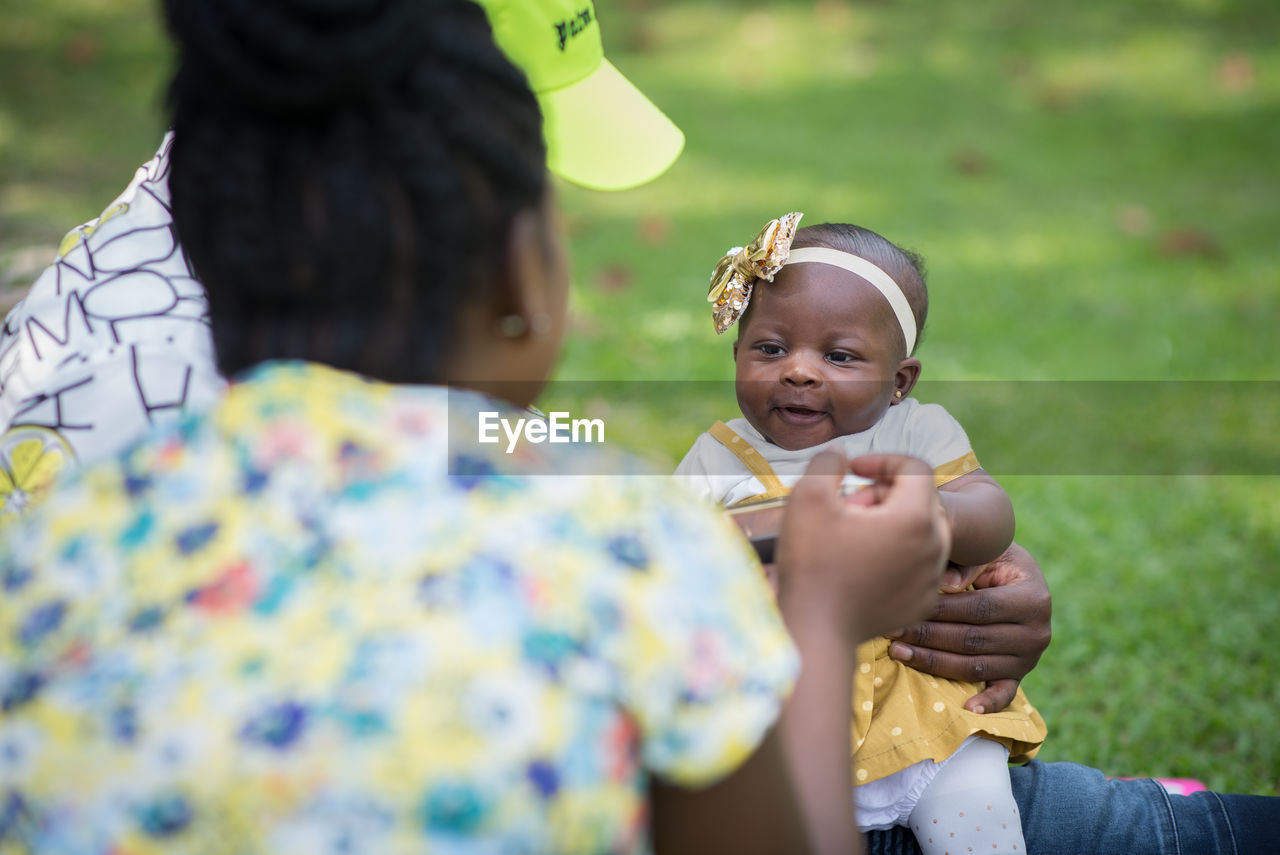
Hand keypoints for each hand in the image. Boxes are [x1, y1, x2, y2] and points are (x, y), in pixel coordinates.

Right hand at [778, 452, 949, 644]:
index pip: (915, 467)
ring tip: (855, 538)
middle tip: (849, 509)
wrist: (816, 630)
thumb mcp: (809, 497)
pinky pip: (918, 564)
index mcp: (915, 517)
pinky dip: (896, 556)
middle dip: (885, 495)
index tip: (853, 472)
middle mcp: (936, 546)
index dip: (882, 460)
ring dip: (891, 524)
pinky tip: (862, 566)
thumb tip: (842, 454)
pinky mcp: (924, 602)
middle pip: (921, 499)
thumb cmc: (811, 563)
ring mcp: (932, 578)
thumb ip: (829, 462)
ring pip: (922, 532)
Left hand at [887, 542, 1050, 713]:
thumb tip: (946, 586)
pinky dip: (988, 703)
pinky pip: (1004, 693)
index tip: (906, 607)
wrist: (1013, 576)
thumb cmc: (992, 557)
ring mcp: (1029, 658)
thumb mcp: (988, 549)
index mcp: (1033, 598)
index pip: (979, 608)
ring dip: (934, 663)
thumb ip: (969, 563)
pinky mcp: (1020, 674)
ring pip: (976, 667)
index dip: (940, 610)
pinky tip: (967, 708)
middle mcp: (1037, 632)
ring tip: (899, 652)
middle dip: (928, 636)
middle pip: (973, 640)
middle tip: (892, 631)